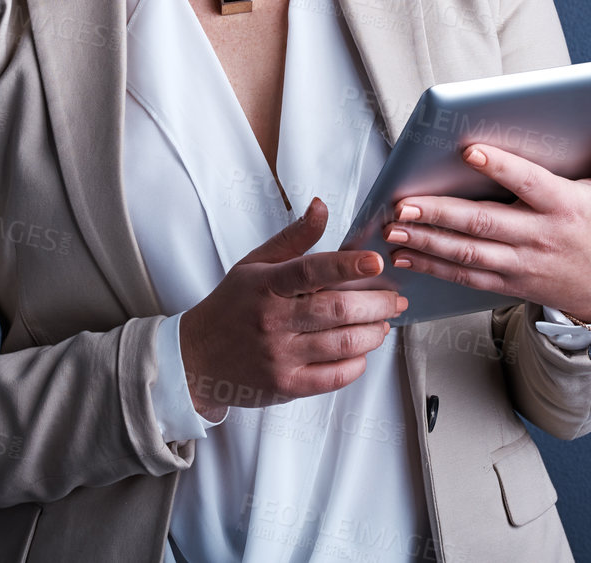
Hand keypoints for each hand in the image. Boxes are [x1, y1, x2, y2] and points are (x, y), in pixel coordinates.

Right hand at [180, 197, 406, 419]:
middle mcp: (273, 320)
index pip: (311, 271)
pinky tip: (362, 351)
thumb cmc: (231, 306)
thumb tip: (322, 206)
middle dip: (377, 303)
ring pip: (342, 343)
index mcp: (266, 285)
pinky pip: (334, 376)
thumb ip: (294, 238)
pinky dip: (357, 363)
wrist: (196, 358)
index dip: (347, 265)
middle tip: (394, 298)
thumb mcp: (255, 264)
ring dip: (373, 332)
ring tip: (383, 323)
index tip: (375, 261)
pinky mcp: (286, 385)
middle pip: (337, 309)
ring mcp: (279, 355)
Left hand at [384, 111, 590, 322]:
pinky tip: (407, 254)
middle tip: (404, 201)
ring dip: (427, 240)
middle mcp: (540, 237)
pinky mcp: (509, 283)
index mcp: (566, 207)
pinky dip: (434, 266)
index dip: (501, 168)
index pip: (529, 184)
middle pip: (484, 224)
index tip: (470, 152)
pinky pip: (466, 276)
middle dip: (440, 213)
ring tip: (394, 226)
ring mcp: (521, 264)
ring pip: (468, 253)